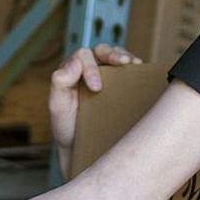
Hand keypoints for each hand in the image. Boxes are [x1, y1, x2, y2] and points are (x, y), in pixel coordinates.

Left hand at [49, 44, 140, 177]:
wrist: (82, 148)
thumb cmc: (68, 127)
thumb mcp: (57, 107)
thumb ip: (59, 84)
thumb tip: (73, 64)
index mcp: (73, 70)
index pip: (83, 57)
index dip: (90, 68)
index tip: (96, 88)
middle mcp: (90, 68)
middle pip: (102, 51)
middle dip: (113, 54)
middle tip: (123, 63)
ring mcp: (108, 75)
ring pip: (118, 56)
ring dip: (126, 57)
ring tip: (135, 64)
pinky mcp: (122, 85)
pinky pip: (130, 71)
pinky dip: (137, 69)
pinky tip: (142, 73)